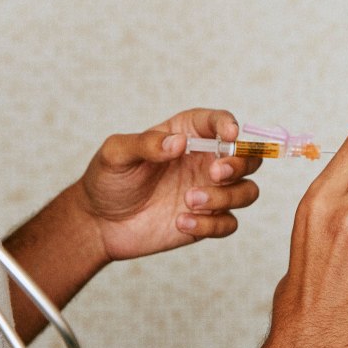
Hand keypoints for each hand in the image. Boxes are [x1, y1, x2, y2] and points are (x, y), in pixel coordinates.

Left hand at [74, 108, 261, 260]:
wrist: (97, 223)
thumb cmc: (107, 179)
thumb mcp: (116, 154)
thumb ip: (146, 144)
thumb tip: (179, 143)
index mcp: (189, 135)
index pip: (221, 122)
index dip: (230, 126)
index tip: (229, 136)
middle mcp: (207, 161)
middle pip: (249, 157)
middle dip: (240, 164)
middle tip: (214, 172)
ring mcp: (211, 192)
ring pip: (247, 191)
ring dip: (226, 196)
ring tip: (189, 200)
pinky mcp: (207, 221)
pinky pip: (228, 224)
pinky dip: (211, 224)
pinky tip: (181, 222)